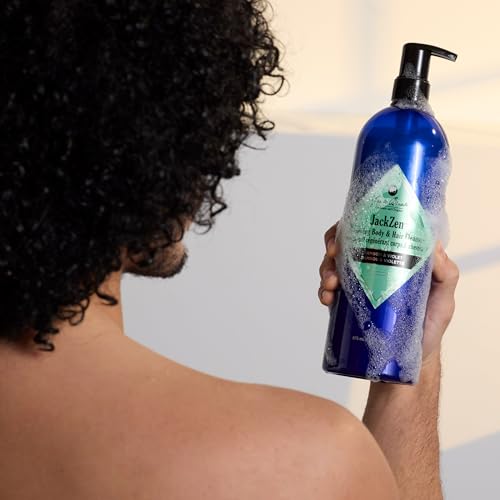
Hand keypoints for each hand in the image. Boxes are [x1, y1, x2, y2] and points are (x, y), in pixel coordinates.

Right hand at [318, 222, 459, 362]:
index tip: (349, 228)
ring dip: (326, 269)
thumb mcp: (444, 298)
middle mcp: (371, 267)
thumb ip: (446, 273)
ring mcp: (356, 285)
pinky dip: (323, 291)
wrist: (410, 360)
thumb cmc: (429, 326)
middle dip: (333, 243)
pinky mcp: (345, 304)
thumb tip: (434, 247)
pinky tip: (328, 298)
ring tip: (331, 283)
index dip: (355, 222)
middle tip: (334, 254)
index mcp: (392, 257)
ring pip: (332, 265)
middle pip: (345, 243)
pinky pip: (327, 291)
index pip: (371, 230)